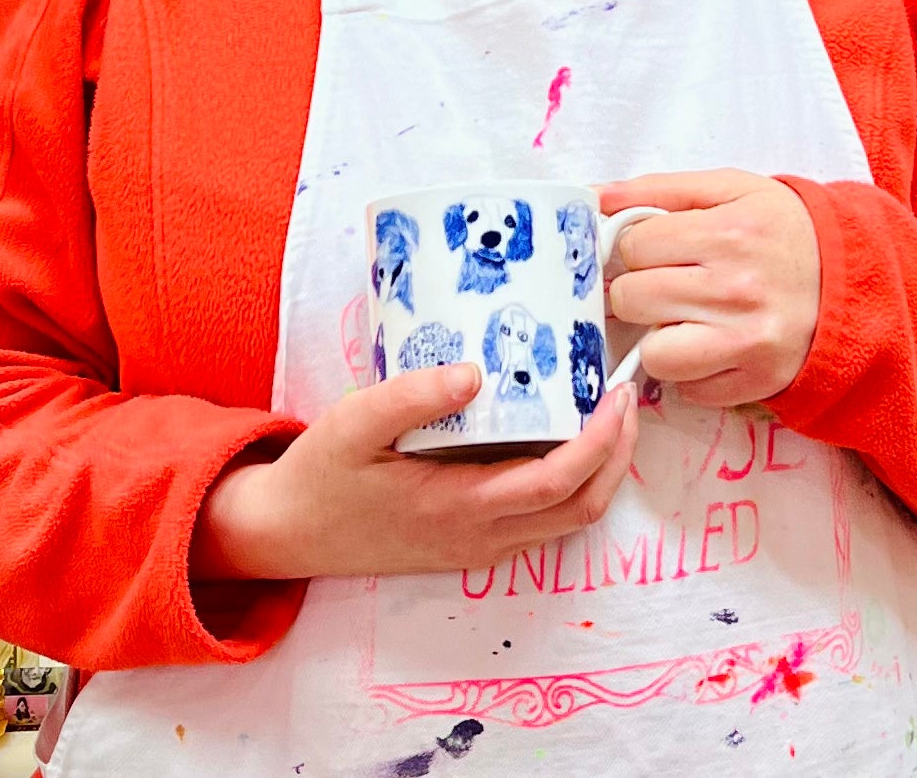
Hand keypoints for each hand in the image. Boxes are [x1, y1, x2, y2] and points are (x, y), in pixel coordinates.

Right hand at [189, 367, 637, 582]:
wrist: (289, 534)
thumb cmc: (322, 475)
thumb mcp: (353, 423)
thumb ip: (411, 396)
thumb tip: (474, 371)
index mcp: (459, 508)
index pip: (557, 484)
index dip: (600, 442)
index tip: (617, 394)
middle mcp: (480, 537)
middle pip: (581, 509)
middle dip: (618, 455)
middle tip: (628, 395)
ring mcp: (479, 546)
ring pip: (568, 521)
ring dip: (601, 470)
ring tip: (607, 411)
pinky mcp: (472, 541)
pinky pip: (543, 521)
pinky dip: (573, 483)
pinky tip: (564, 436)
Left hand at [601, 170, 820, 408]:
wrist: (853, 281)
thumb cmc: (782, 230)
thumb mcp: (730, 189)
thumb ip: (658, 189)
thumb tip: (592, 198)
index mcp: (728, 231)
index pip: (633, 247)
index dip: (635, 248)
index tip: (654, 250)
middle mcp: (736, 289)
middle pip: (632, 299)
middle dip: (638, 291)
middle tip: (665, 283)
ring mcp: (747, 341)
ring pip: (654, 353)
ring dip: (659, 338)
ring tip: (685, 318)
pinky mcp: (757, 382)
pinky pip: (690, 391)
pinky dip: (693, 372)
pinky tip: (714, 344)